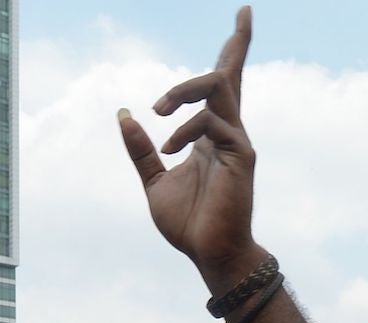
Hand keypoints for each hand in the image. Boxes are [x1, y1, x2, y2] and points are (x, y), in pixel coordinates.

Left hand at [120, 7, 262, 289]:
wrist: (209, 254)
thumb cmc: (189, 223)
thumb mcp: (153, 181)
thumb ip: (141, 149)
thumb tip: (124, 115)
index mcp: (209, 135)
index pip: (221, 86)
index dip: (232, 50)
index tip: (242, 17)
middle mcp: (226, 131)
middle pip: (232, 74)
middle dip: (237, 41)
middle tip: (244, 10)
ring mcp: (236, 140)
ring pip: (218, 87)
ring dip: (183, 89)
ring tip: (157, 109)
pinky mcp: (241, 154)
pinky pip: (212, 122)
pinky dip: (185, 129)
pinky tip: (170, 148)